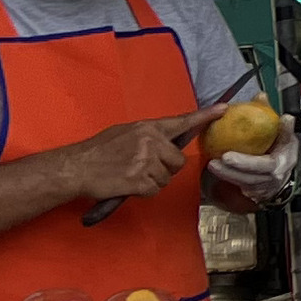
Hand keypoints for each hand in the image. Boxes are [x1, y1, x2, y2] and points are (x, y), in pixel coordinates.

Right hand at [47, 116, 205, 208]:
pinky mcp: (141, 180)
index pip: (181, 122)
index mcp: (147, 128)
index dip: (204, 116)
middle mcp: (150, 142)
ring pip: (166, 177)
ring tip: (131, 175)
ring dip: (152, 181)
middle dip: (166, 168)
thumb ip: (147, 135)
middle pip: (178, 160)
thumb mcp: (124, 132)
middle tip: (143, 169)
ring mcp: (147, 161)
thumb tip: (165, 141)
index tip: (223, 110)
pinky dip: (144, 191)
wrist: (76, 167)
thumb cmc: (97, 151)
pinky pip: (154, 189)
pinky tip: (128, 185)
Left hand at [206, 133, 300, 203]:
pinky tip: (216, 170)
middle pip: (249, 178)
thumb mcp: (289, 141)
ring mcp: (261, 188)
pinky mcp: (252, 192)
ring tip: (212, 164)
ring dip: (225, 175)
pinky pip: (238, 186)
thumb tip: (285, 117)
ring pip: (242, 183)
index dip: (246, 163)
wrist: (284, 175)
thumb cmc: (285, 155)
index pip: (264, 166)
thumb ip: (286, 130)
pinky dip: (226, 178)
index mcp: (279, 165)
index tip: (227, 156)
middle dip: (230, 171)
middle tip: (214, 162)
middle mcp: (270, 180)